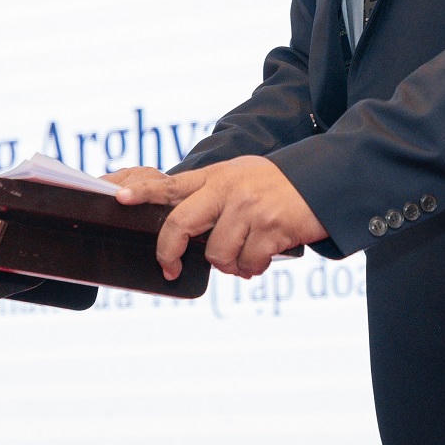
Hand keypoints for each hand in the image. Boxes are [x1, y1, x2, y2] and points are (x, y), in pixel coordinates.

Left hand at [115, 156, 325, 280]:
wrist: (325, 183)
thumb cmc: (276, 188)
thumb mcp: (240, 179)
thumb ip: (211, 199)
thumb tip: (184, 237)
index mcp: (216, 177)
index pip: (171, 184)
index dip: (142, 192)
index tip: (118, 197)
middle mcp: (228, 188)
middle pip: (181, 223)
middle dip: (168, 251)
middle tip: (169, 268)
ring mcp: (249, 207)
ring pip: (216, 254)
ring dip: (229, 264)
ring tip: (244, 255)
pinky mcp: (271, 227)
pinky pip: (248, 263)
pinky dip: (253, 267)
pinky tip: (264, 256)